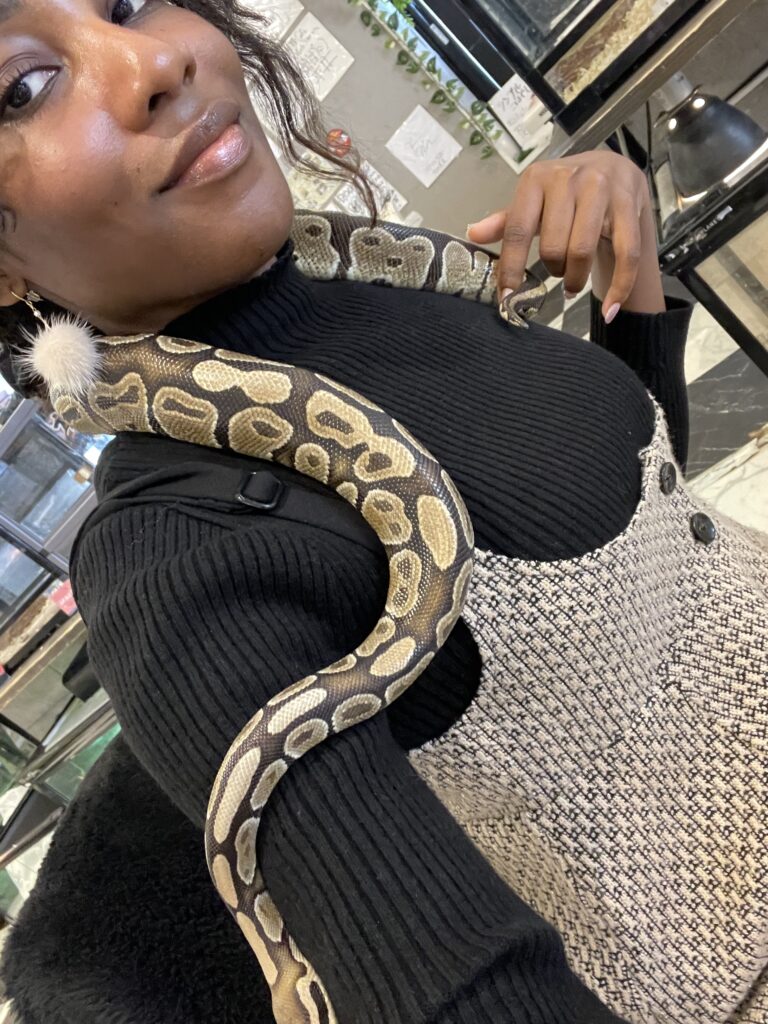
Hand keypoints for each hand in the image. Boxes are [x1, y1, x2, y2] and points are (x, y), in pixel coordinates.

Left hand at [466, 151, 664, 321]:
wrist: (612, 167)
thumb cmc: (565, 192)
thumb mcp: (532, 201)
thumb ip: (505, 221)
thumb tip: (472, 233)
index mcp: (536, 179)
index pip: (517, 230)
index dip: (511, 268)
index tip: (507, 297)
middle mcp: (568, 179)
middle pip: (553, 246)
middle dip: (553, 271)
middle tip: (557, 274)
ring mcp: (602, 189)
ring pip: (583, 251)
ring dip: (576, 278)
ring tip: (573, 284)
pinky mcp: (629, 203)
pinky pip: (625, 254)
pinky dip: (618, 288)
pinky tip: (609, 309)